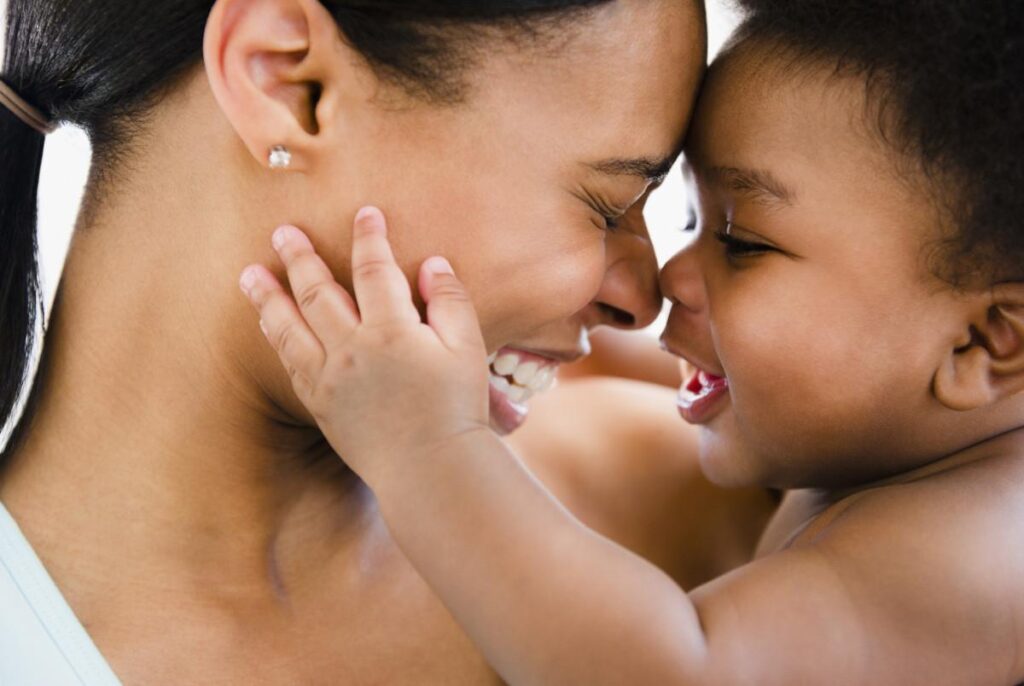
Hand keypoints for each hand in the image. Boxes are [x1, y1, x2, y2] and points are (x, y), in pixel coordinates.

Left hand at [238, 206, 490, 484]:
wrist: (430, 468)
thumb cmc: (456, 408)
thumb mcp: (467, 348)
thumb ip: (450, 301)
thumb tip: (432, 264)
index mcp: (392, 330)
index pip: (374, 270)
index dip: (369, 237)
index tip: (365, 213)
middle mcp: (351, 349)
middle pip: (317, 291)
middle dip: (300, 257)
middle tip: (282, 231)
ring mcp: (329, 378)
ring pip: (289, 327)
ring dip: (268, 296)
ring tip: (249, 273)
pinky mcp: (319, 404)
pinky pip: (289, 363)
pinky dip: (276, 337)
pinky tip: (268, 323)